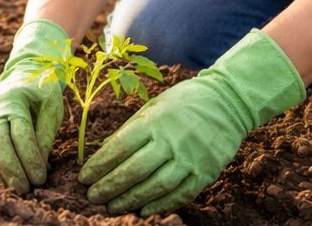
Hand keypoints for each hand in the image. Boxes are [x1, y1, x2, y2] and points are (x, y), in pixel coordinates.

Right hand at [0, 19, 69, 192]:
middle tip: (25, 189)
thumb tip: (42, 164)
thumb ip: (46, 132)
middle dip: (11, 169)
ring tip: (9, 192)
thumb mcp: (51, 105)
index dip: (30, 158)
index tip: (41, 178)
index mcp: (14, 101)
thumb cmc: (38, 93)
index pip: (20, 133)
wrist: (17, 78)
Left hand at [79, 29, 305, 215]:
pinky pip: (180, 194)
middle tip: (92, 197)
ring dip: (130, 200)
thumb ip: (132, 129)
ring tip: (112, 207)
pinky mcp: (206, 172)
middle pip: (135, 170)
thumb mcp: (155, 106)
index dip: (99, 165)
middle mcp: (172, 140)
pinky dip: (160, 205)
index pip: (120, 147)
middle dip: (110, 186)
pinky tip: (143, 210)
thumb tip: (104, 153)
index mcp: (155, 121)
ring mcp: (191, 158)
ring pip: (155, 186)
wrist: (228, 102)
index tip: (83, 177)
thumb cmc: (183, 102)